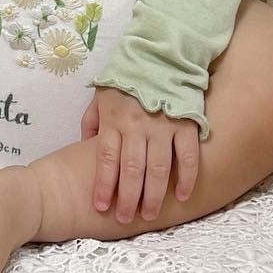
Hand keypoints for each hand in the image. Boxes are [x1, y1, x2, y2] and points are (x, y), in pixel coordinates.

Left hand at [81, 86, 200, 222]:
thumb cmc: (128, 76)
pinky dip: (187, 177)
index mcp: (114, 119)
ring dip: (154, 195)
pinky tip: (183, 195)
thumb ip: (92, 120)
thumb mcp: (101, 93)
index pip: (106, 159)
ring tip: (150, 216)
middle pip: (130, 169)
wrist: (160, 52)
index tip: (101, 207)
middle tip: (125, 219)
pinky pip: (187, 155)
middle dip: (127, 198)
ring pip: (157, 168)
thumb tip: (84, 145)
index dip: (103, 185)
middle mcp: (137, 125)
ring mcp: (162, 125)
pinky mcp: (186, 122)